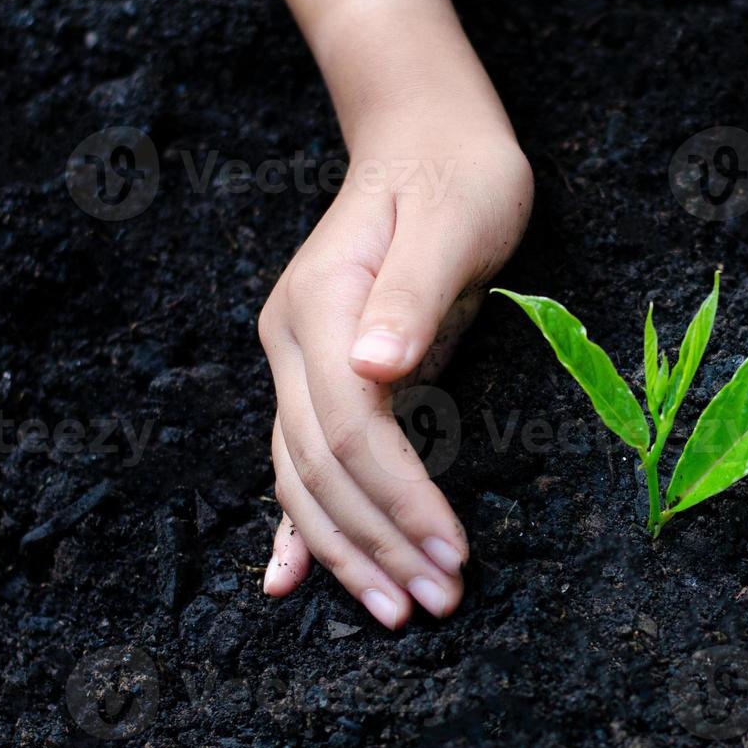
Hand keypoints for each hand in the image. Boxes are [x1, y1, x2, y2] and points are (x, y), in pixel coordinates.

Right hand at [258, 125, 531, 628]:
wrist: (430, 138)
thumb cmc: (460, 176)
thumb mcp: (455, 220)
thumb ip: (413, 293)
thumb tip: (379, 367)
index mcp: (325, 308)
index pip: (353, 429)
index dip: (401, 497)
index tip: (455, 551)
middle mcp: (295, 343)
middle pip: (324, 469)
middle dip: (381, 544)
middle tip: (439, 603)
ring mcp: (298, 362)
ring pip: (307, 479)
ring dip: (351, 551)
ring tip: (402, 609)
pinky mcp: (320, 377)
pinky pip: (299, 463)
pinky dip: (296, 526)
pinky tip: (287, 579)